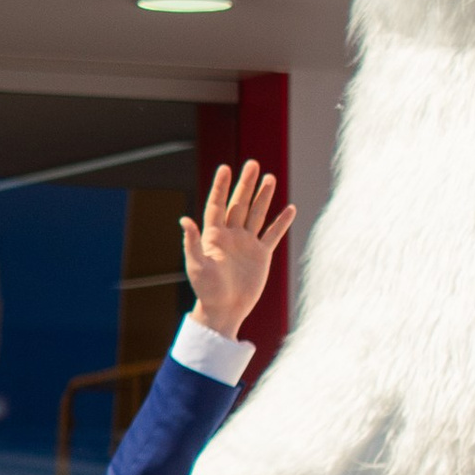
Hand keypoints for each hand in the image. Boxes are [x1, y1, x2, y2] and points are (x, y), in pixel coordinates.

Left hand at [183, 161, 296, 340]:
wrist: (224, 310)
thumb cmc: (206, 290)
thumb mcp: (196, 266)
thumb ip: (192, 242)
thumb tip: (184, 219)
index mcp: (214, 235)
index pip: (217, 205)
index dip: (220, 187)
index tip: (225, 168)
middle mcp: (231, 235)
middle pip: (239, 204)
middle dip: (246, 184)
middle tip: (253, 164)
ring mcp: (247, 243)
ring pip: (257, 214)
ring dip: (263, 197)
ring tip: (270, 178)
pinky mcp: (261, 255)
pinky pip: (272, 234)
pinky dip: (281, 222)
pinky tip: (289, 209)